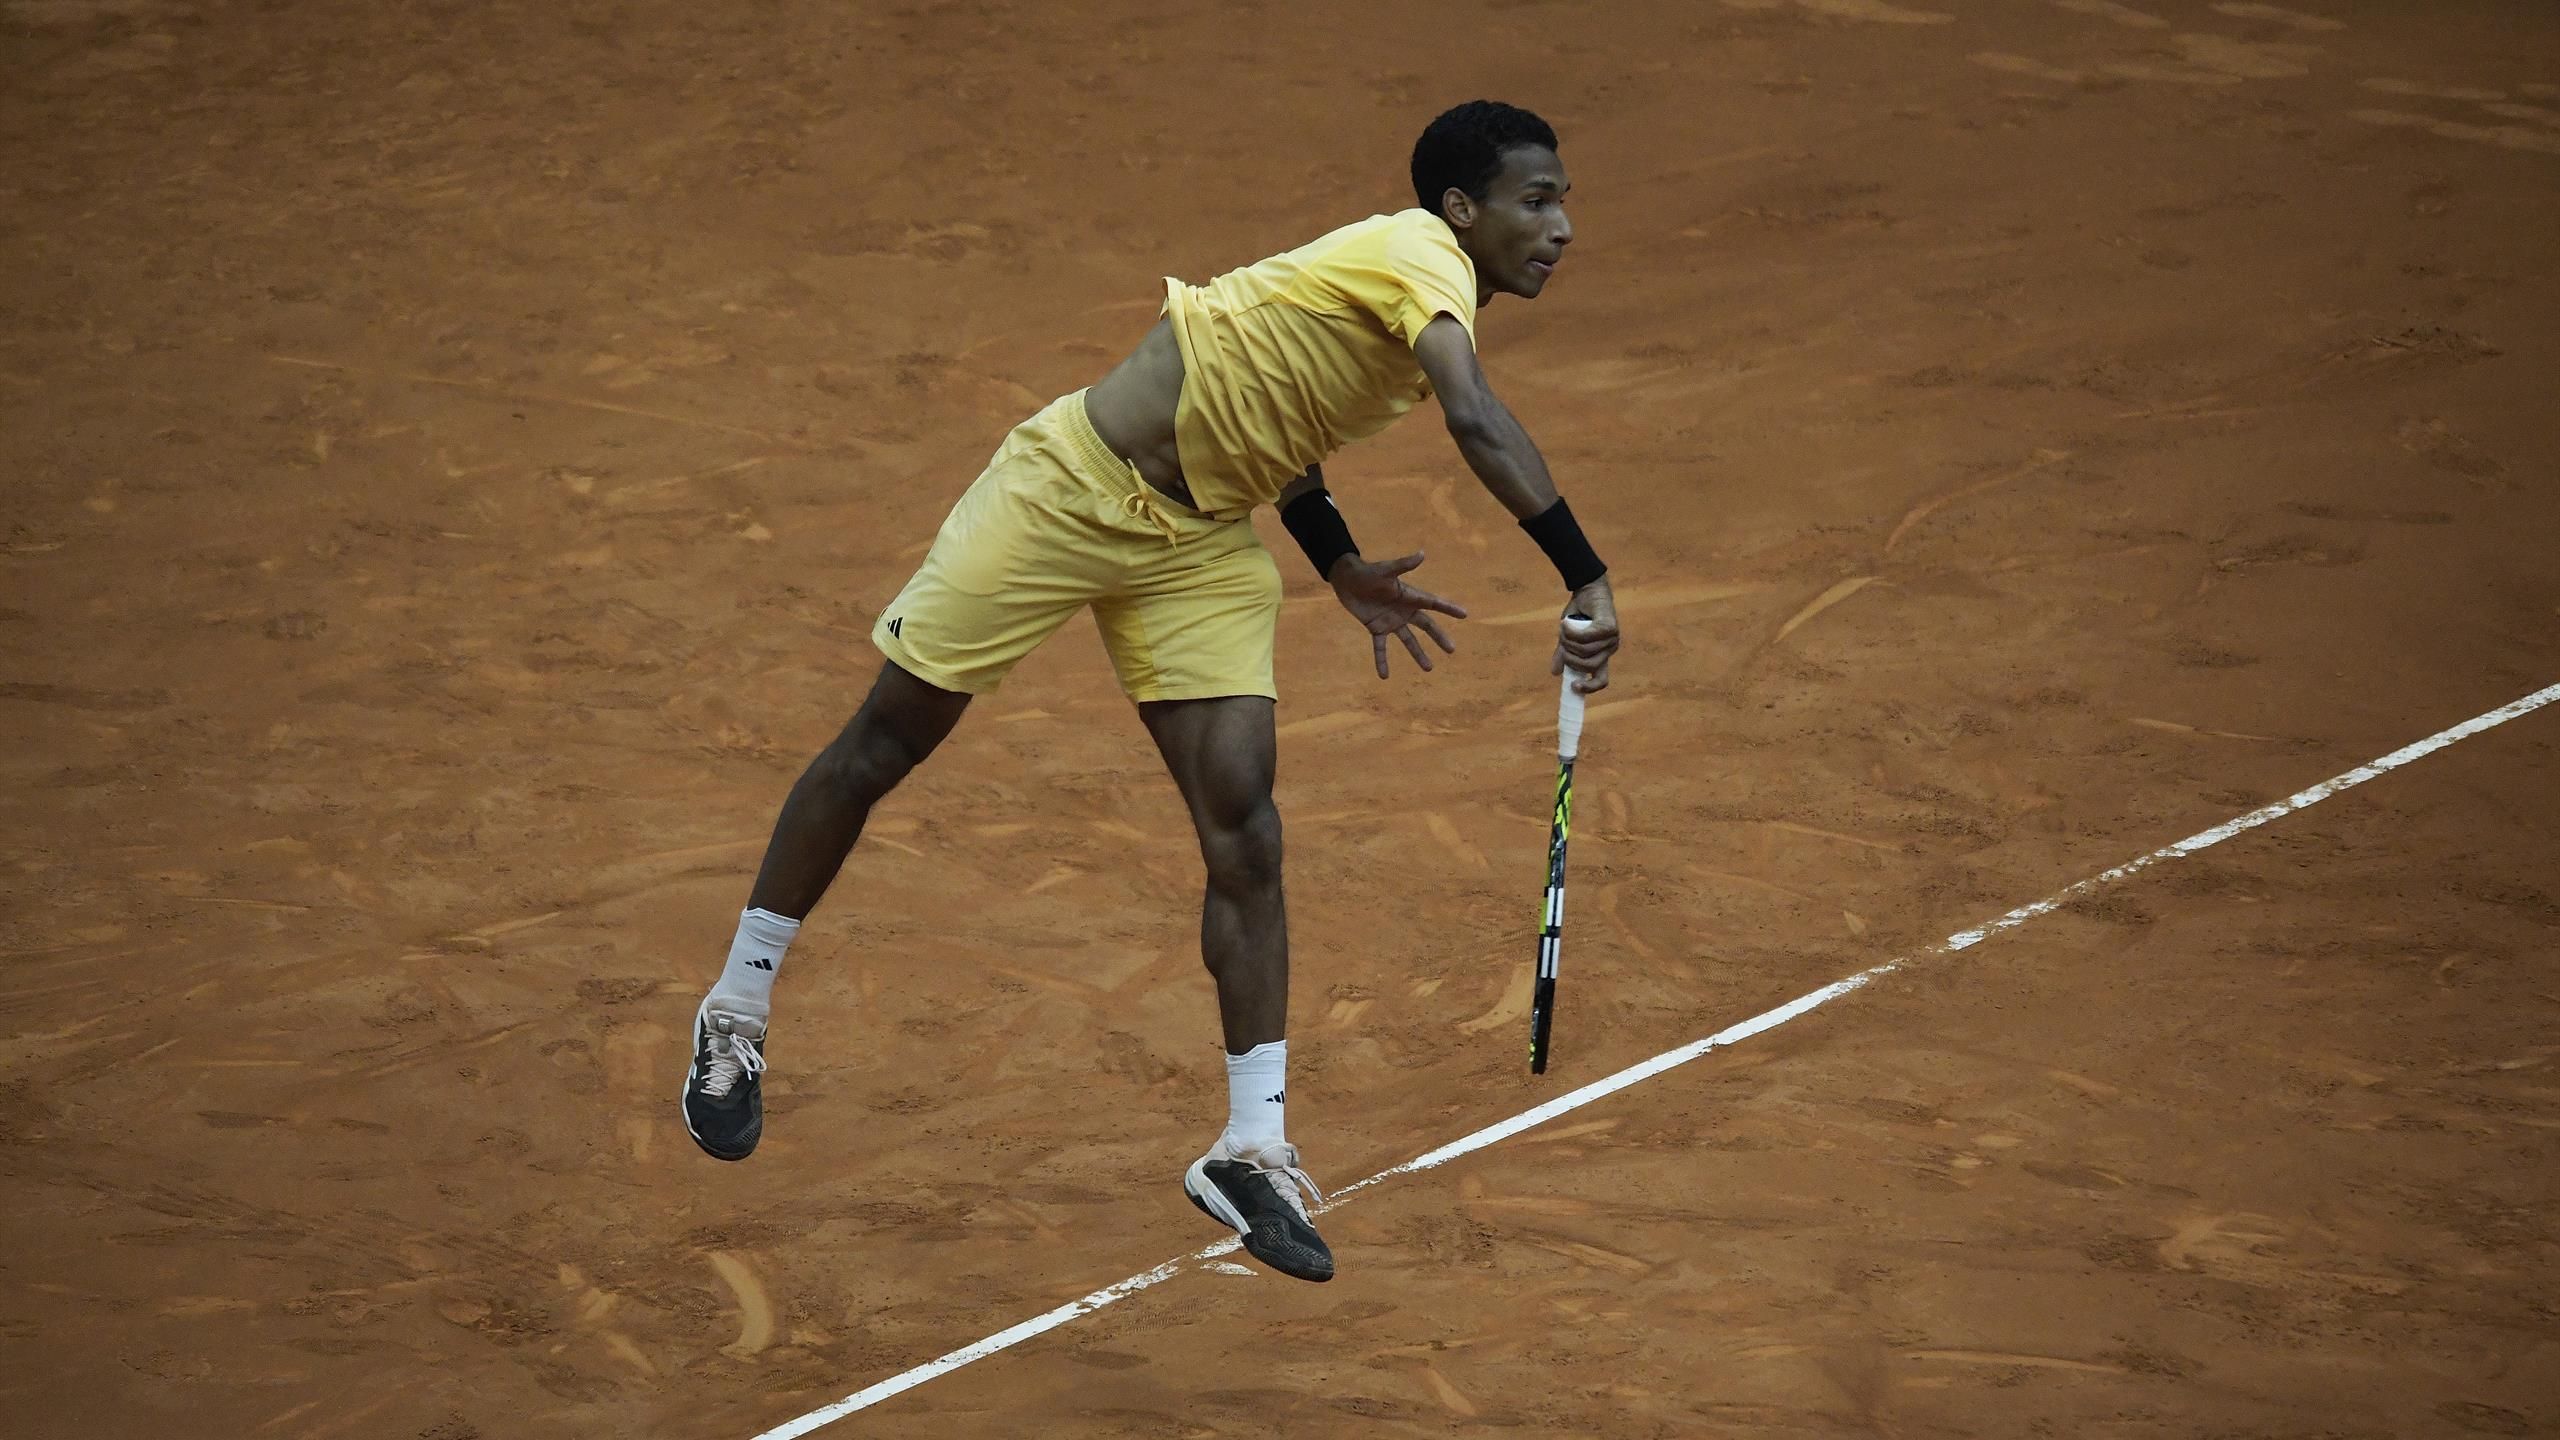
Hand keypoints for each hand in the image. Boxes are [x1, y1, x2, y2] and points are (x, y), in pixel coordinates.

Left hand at [1329, 551, 1468, 678]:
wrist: (1347, 580)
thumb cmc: (1368, 572)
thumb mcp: (1386, 570)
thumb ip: (1404, 565)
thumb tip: (1422, 553)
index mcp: (1410, 596)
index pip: (1433, 604)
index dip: (1449, 609)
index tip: (1464, 614)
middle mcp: (1404, 611)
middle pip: (1426, 626)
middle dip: (1439, 638)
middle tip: (1452, 649)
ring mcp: (1391, 621)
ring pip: (1408, 641)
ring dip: (1418, 654)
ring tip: (1429, 669)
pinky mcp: (1376, 628)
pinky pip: (1380, 648)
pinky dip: (1382, 661)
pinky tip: (1384, 676)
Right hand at [1552, 577, 1618, 692]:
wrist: (1588, 591)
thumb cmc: (1579, 614)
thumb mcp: (1568, 638)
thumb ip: (1563, 654)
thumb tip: (1555, 673)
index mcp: (1601, 656)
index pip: (1601, 680)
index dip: (1589, 687)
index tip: (1573, 686)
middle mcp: (1609, 650)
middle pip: (1588, 665)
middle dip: (1570, 657)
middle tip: (1562, 644)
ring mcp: (1612, 639)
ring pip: (1585, 650)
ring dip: (1569, 640)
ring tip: (1564, 628)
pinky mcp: (1609, 627)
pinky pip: (1587, 636)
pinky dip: (1572, 631)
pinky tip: (1565, 623)